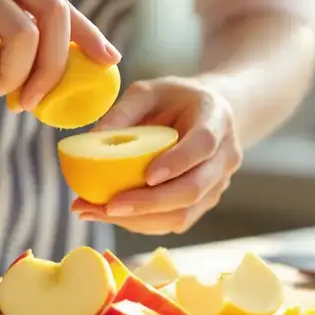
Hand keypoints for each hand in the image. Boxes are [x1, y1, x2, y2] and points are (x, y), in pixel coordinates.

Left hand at [71, 77, 242, 234]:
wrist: (208, 114)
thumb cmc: (174, 100)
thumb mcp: (148, 91)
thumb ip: (123, 111)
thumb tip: (90, 140)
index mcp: (216, 119)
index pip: (203, 145)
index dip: (178, 162)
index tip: (147, 176)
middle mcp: (224, 156)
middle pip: (193, 189)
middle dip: (149, 203)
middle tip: (109, 206)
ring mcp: (218, 184)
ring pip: (183, 214)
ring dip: (139, 220)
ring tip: (96, 212)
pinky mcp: (204, 203)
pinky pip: (174, 221)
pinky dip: (140, 223)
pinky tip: (109, 215)